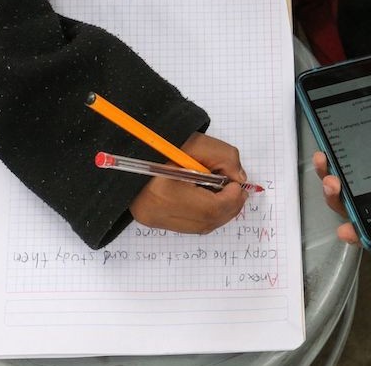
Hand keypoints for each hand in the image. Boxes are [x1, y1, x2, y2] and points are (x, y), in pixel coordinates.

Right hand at [130, 132, 248, 233]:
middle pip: (207, 222)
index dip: (230, 199)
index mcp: (162, 192)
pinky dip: (207, 215)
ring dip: (220, 213)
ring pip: (201, 227)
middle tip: (239, 192)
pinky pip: (190, 225)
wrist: (130, 151)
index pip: (208, 208)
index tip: (238, 185)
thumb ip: (224, 157)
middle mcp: (156, 212)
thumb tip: (239, 180)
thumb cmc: (160, 144)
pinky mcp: (155, 221)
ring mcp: (154, 220)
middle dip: (230, 208)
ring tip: (227, 194)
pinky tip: (210, 199)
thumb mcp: (195, 142)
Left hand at [313, 114, 370, 249]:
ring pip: (346, 204)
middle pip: (366, 223)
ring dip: (333, 194)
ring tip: (331, 177)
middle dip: (350, 220)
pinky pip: (336, 178)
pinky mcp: (352, 174)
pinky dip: (326, 170)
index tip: (360, 235)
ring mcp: (367, 192)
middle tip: (340, 204)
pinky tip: (323, 156)